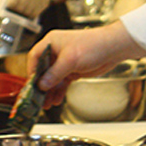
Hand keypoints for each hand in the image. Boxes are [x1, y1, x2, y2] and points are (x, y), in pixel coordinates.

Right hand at [31, 20, 145, 91]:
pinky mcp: (73, 70)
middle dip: (41, 86)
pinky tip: (56, 99)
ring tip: (46, 103)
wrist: (113, 48)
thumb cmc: (94, 44)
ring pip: (52, 79)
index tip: (31, 84)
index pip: (35, 57)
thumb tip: (42, 84)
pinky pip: (61, 83)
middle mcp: (56, 51)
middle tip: (37, 98)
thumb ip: (55, 73)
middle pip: (43, 70)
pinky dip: (59, 91)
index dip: (32, 71)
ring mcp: (65, 62)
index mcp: (52, 42)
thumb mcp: (71, 60)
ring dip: (50, 92)